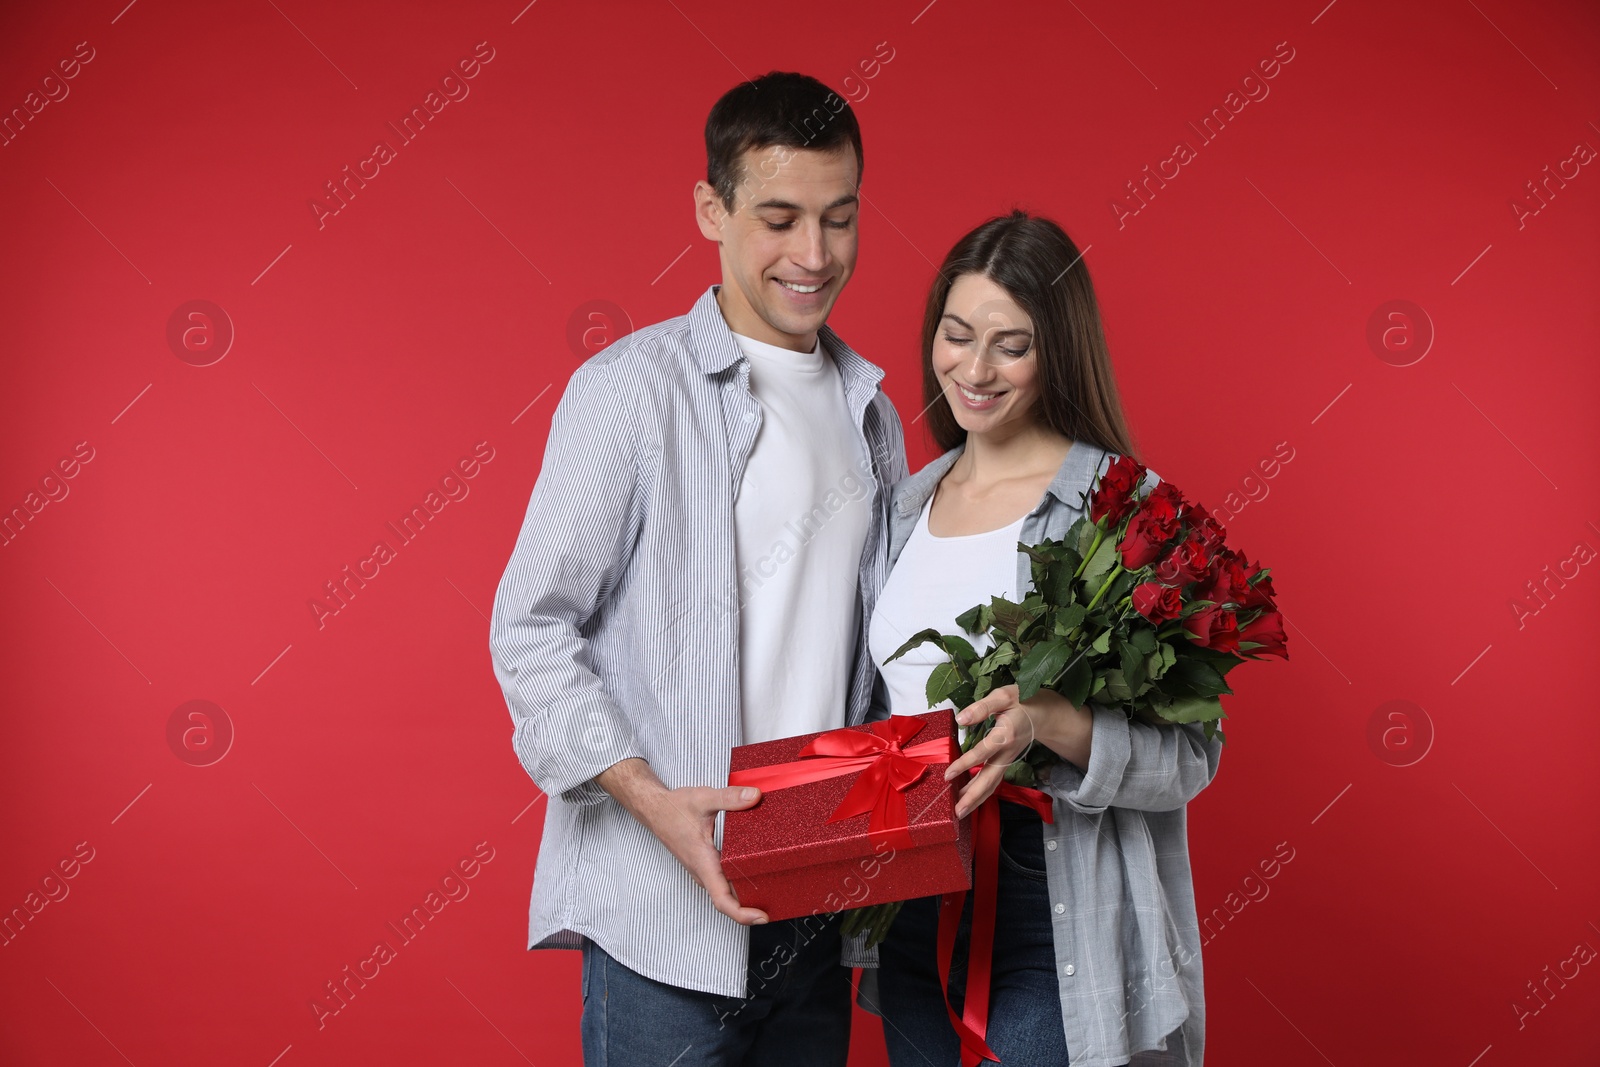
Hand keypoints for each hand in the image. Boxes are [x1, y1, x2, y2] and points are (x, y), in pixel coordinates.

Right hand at [598, 759, 768, 924]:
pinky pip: (723, 882)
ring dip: (745, 898)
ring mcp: (703, 870)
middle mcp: (702, 871)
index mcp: (703, 862)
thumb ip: (730, 798)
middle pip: (728, 901)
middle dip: (751, 908)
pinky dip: (738, 885)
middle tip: (778, 904)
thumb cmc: (673, 809)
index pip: (722, 900)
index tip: (762, 917)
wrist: (654, 809)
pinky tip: (754, 876)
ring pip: (725, 892)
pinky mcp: (704, 865)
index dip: (742, 914)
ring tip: (772, 894)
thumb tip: (754, 796)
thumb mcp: (703, 798)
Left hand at [943, 685, 1087, 817]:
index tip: (948, 775)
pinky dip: (982, 792)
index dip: (965, 764)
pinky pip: (994, 781)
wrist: (1045, 713)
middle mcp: (1007, 752)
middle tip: (957, 812)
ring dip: (977, 799)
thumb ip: (982, 708)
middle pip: (990, 780)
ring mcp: (1008, 760)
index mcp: (1005, 735)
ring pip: (992, 784)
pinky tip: (969, 798)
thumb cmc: (1023, 701)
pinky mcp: (1006, 762)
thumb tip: (961, 719)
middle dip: (973, 797)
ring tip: (960, 812)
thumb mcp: (1003, 696)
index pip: (982, 752)